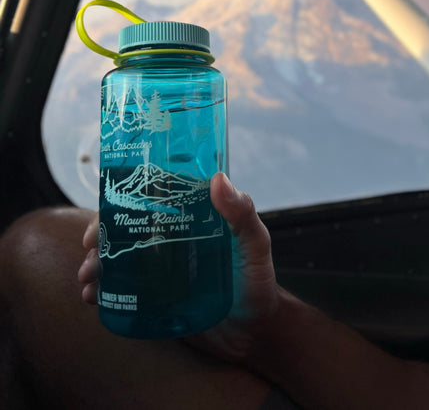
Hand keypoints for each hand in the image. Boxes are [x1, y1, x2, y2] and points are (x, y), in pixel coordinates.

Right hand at [78, 172, 279, 361]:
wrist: (254, 333)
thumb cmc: (258, 283)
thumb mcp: (255, 245)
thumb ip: (243, 215)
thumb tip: (218, 178)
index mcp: (193, 220)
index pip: (155, 198)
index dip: (126, 198)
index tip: (106, 207)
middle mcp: (174, 240)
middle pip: (129, 227)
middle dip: (102, 233)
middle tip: (89, 247)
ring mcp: (162, 269)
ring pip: (120, 257)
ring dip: (97, 262)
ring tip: (88, 278)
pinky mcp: (155, 297)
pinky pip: (124, 289)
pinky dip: (104, 290)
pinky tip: (93, 298)